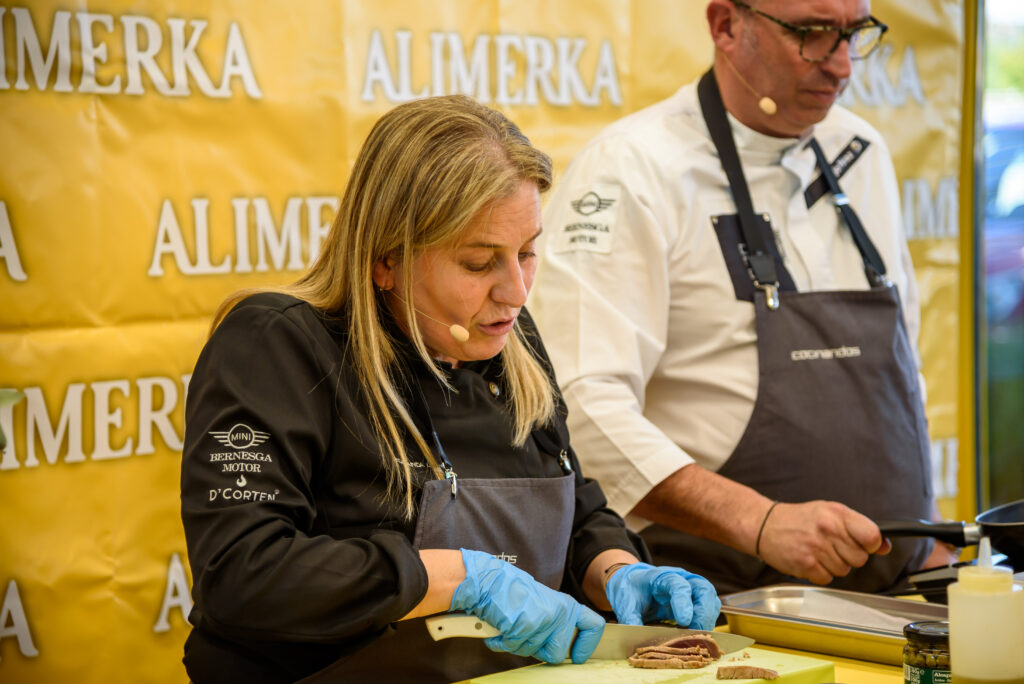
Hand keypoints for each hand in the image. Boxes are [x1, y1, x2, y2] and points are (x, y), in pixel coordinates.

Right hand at [450, 548, 604, 663]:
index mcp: (567, 605)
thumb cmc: (512, 592)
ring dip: (517, 644)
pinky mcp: (525, 627)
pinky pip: (513, 648)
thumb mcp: (543, 603)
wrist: (489, 581)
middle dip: (540, 652)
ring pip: (533, 653)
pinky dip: (501, 642)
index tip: (577, 657)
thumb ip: (556, 622)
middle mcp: (559, 613)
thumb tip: (564, 649)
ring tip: (510, 624)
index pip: (594, 626)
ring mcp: (543, 621)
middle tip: (526, 636)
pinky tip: (499, 627)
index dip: (587, 646)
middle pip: (558, 653)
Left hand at [605, 563, 720, 630]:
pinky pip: (710, 609)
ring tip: (698, 637)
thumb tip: (637, 637)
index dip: (683, 602)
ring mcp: (692, 588)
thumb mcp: (625, 603)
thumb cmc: (631, 591)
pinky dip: (707, 622)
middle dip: (703, 612)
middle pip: (703, 589)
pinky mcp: (696, 601)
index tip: (684, 621)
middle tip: (696, 632)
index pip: (678, 585)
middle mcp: (682, 579)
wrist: (634, 584)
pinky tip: (698, 635)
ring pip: (711, 599)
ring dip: (708, 619)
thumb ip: (630, 619)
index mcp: (661, 576)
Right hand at [758, 501, 890, 584]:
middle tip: (832, 546)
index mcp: (836, 514)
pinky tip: (810, 559)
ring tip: (818, 551)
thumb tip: (884, 546)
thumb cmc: (799, 518)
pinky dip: (820, 573)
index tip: (864, 544)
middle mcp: (827, 530)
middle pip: (860, 558)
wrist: (764, 525)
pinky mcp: (806, 565)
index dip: (871, 544)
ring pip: (844, 570)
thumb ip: (858, 527)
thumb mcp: (829, 512)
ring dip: (834, 565)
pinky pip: (828, 579)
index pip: (871, 536)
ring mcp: (816, 548)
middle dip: (849, 555)